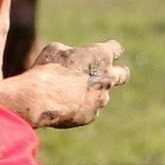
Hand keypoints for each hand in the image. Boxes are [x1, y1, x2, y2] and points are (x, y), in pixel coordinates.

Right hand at [13, 40, 128, 127]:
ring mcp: (101, 99)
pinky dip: (79, 107)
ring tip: (68, 93)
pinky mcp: (92, 116)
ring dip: (91, 93)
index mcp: (101, 56)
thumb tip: (72, 60)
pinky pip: (88, 110)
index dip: (109, 49)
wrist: (41, 99)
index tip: (104, 51)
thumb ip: (71, 53)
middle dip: (118, 73)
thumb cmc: (48, 70)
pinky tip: (63, 105)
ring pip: (102, 96)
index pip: (115, 48)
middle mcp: (108, 78)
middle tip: (108, 75)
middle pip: (123, 74)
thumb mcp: (56, 50)